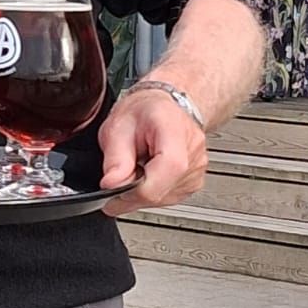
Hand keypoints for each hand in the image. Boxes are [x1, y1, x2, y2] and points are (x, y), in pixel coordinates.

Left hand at [98, 86, 207, 216]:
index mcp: (175, 130)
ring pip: (162, 199)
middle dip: (132, 191)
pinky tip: (148, 173)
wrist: (163, 107)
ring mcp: (196, 170)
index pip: (168, 168)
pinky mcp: (193, 183)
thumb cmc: (143, 112)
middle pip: (161, 190)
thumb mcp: (118, 126)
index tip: (115, 185)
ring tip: (137, 166)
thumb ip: (115, 158)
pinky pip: (167, 199)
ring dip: (141, 192)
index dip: (137, 186)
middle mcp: (192, 151)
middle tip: (121, 172)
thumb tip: (111, 185)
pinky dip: (151, 191)